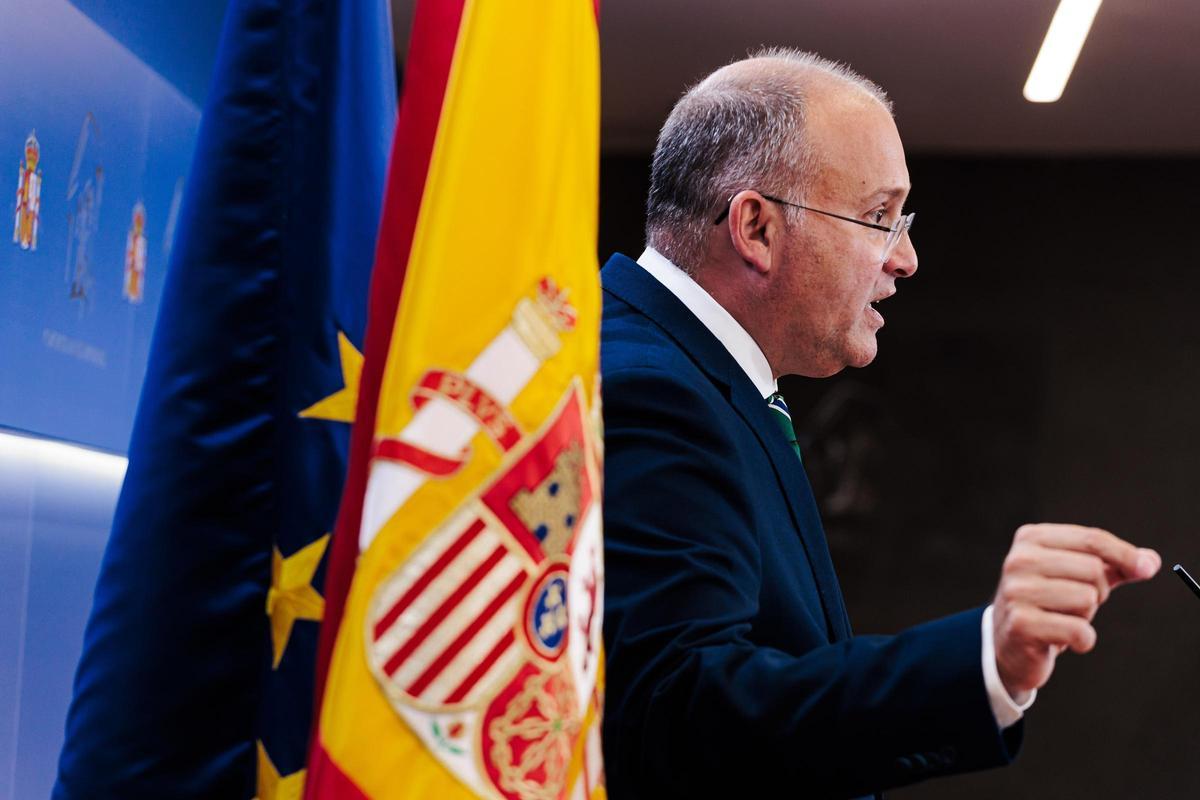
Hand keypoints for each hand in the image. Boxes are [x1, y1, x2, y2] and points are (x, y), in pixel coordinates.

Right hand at [991, 523, 1160, 699]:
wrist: (1008, 643)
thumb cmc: (1048, 603)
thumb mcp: (1077, 576)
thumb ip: (1114, 565)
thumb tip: (1149, 562)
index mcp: (1031, 538)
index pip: (1092, 538)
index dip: (1126, 555)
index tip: (1146, 569)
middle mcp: (1019, 560)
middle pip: (1093, 569)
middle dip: (1097, 592)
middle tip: (1074, 604)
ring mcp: (1017, 591)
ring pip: (1087, 599)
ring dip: (1086, 616)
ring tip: (1062, 619)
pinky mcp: (1021, 624)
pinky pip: (1079, 631)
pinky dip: (1082, 641)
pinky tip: (1062, 640)